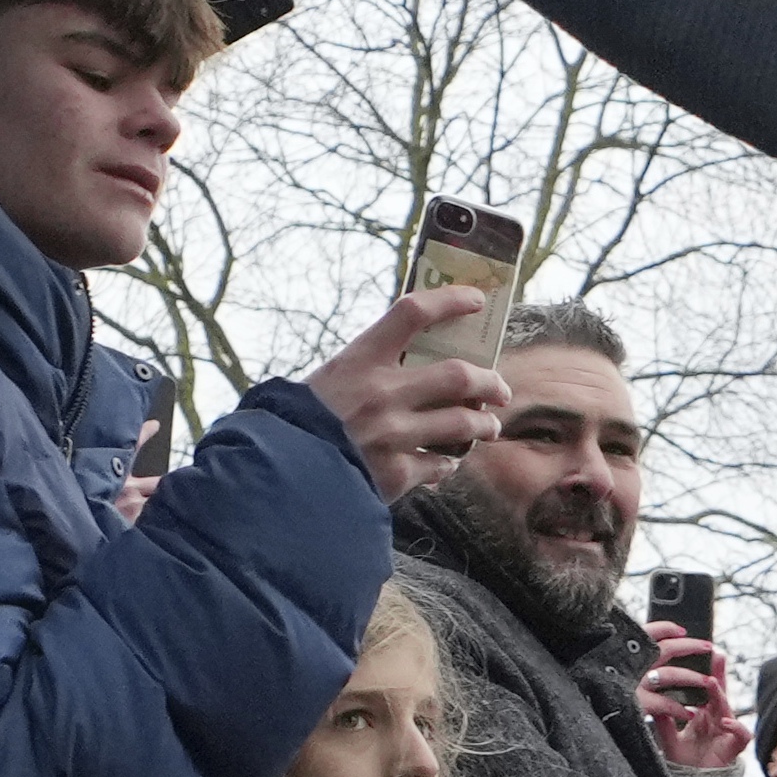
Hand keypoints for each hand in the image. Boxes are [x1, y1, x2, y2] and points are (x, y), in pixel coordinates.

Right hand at [299, 296, 506, 498]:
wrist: (276, 476)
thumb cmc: (299, 424)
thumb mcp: (329, 381)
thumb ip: (369, 369)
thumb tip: (413, 361)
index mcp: (360, 361)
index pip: (411, 313)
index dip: (450, 301)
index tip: (476, 301)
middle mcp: (380, 394)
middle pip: (459, 375)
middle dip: (490, 382)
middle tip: (500, 389)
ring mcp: (391, 435)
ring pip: (463, 424)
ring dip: (483, 426)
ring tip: (489, 428)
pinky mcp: (395, 473)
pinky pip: (439, 465)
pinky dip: (447, 464)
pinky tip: (444, 463)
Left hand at [639, 625, 743, 775]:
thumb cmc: (684, 761)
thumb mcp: (668, 738)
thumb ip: (664, 720)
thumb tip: (651, 701)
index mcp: (703, 714)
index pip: (706, 689)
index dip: (706, 672)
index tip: (703, 655)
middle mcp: (717, 719)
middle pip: (720, 692)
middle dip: (719, 673)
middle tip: (716, 654)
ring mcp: (726, 732)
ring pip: (728, 708)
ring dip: (721, 696)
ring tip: (712, 683)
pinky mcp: (734, 746)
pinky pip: (741, 734)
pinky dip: (735, 727)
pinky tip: (724, 721)